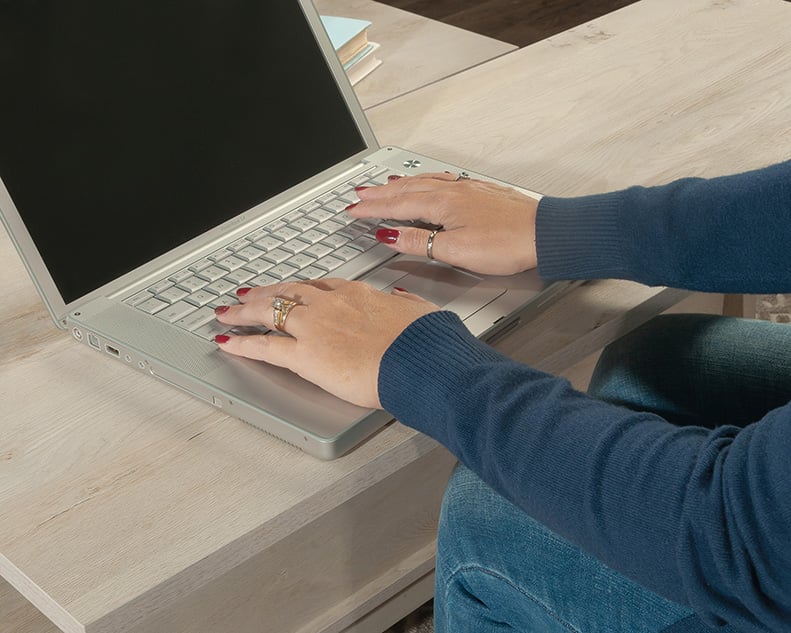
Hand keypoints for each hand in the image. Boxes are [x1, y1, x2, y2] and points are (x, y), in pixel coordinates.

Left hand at [214, 279, 438, 408]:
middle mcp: (331, 304)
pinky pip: (264, 346)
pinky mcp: (305, 355)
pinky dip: (242, 343)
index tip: (293, 290)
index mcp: (358, 294)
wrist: (420, 361)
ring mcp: (315, 327)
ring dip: (244, 311)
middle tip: (248, 294)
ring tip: (228, 312)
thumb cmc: (424, 342)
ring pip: (268, 311)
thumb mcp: (420, 312)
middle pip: (288, 292)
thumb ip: (405, 304)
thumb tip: (401, 300)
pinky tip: (227, 342)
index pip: (320, 286)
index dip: (300, 288)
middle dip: (265, 293)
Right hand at [352, 172, 538, 274]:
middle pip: (406, 190)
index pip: (397, 206)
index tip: (352, 210)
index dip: (372, 209)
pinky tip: (427, 182)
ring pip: (424, 182)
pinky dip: (425, 180)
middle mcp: (452, 190)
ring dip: (399, 185)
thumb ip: (417, 242)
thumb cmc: (507, 243)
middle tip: (358, 195)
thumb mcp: (455, 250)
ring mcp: (467, 188)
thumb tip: (389, 236)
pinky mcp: (480, 191)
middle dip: (378, 194)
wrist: (545, 234)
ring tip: (383, 186)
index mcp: (442, 204)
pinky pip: (442, 180)